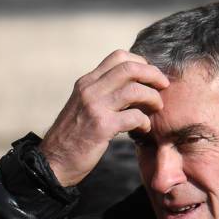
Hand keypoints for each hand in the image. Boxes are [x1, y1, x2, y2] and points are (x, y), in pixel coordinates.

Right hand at [40, 50, 168, 185]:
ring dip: (153, 98)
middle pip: (130, 68)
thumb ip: (103, 94)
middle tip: (164, 86)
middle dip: (153, 75)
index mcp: (87, 82)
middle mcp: (90, 89)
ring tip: (157, 108)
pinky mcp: (102, 127)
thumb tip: (134, 87)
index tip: (151, 76)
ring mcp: (95, 107)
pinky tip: (144, 129)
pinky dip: (145, 122)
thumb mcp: (84, 107)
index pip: (118, 57)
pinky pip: (134, 116)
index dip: (141, 62)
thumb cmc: (73, 137)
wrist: (53, 162)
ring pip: (135, 90)